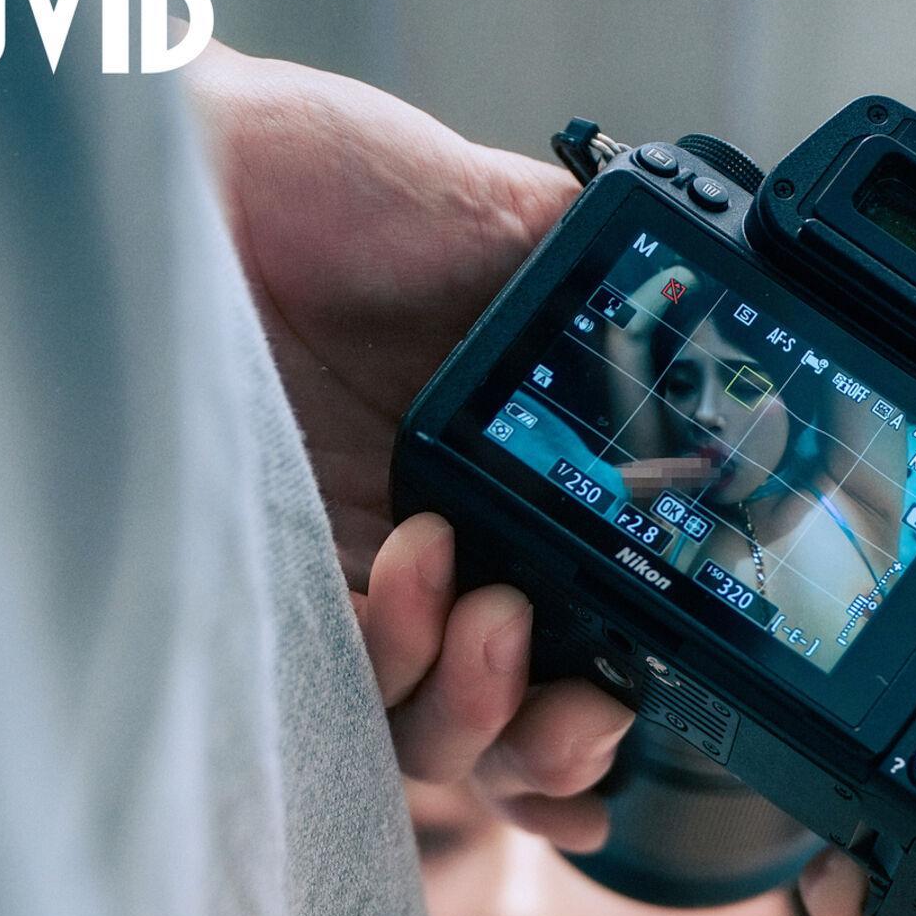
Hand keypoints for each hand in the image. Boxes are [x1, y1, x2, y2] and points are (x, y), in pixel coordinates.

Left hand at [189, 46, 629, 834]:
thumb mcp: (506, 225)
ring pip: (427, 737)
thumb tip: (727, 330)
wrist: (188, 166)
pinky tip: (421, 570)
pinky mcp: (261, 596)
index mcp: (502, 503)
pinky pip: (335, 693)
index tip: (645, 715)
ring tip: (494, 617)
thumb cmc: (322, 181)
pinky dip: (397, 660)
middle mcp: (429, 564)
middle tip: (589, 710)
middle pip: (505, 735)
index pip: (571, 655)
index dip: (607, 720)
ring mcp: (344, 585)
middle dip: (561, 749)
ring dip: (484, 707)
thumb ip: (616, 300)